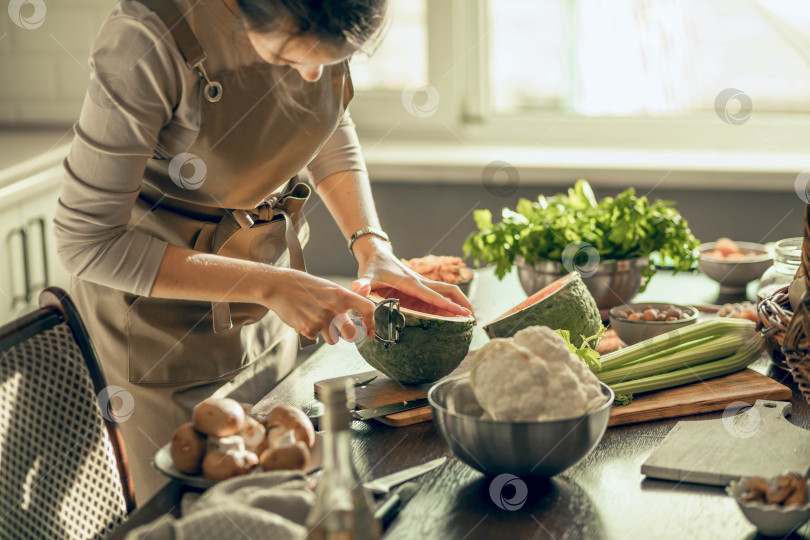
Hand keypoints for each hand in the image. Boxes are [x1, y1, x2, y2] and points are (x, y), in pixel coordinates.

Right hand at [264, 268, 375, 344]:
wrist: (278, 286)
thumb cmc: (305, 286)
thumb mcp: (329, 287)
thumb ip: (347, 296)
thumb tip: (366, 295)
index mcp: (341, 294)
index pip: (367, 308)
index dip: (372, 322)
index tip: (370, 332)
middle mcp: (333, 308)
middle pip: (352, 335)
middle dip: (347, 335)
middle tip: (340, 328)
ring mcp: (320, 319)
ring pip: (333, 340)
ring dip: (327, 334)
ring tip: (318, 320)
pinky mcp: (308, 328)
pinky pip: (316, 338)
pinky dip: (312, 332)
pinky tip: (305, 319)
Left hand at [350, 238, 473, 315]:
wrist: (376, 254)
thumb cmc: (371, 267)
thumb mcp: (365, 276)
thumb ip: (362, 285)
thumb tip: (357, 291)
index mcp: (411, 282)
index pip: (434, 295)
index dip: (448, 306)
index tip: (463, 314)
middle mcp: (421, 282)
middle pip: (449, 291)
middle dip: (462, 304)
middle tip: (473, 321)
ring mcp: (422, 285)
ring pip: (447, 292)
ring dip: (459, 304)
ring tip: (469, 321)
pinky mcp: (421, 288)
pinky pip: (439, 296)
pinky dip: (450, 305)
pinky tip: (454, 317)